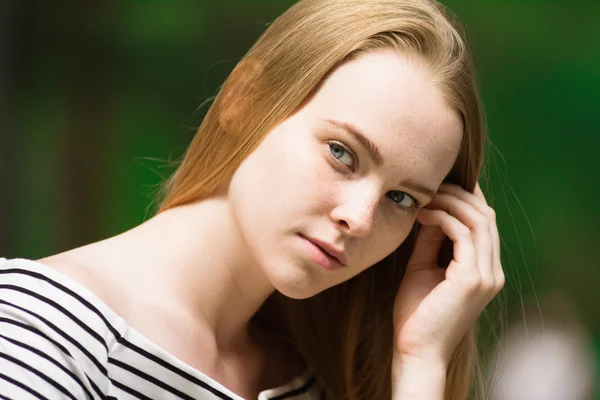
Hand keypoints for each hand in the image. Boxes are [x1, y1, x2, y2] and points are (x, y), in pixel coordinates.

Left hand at [392, 182, 503, 365]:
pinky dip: (444, 218)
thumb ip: (431, 241)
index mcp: (485, 271)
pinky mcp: (472, 279)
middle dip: (460, 195)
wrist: (415, 350)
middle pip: (486, 217)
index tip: (442, 184)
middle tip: (432, 185)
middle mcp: (492, 272)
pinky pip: (464, 234)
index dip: (467, 199)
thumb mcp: (423, 268)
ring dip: (451, 202)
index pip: (485, 224)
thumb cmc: (416, 314)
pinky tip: (424, 214)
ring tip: (425, 197)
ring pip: (479, 221)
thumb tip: (430, 210)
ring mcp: (486, 276)